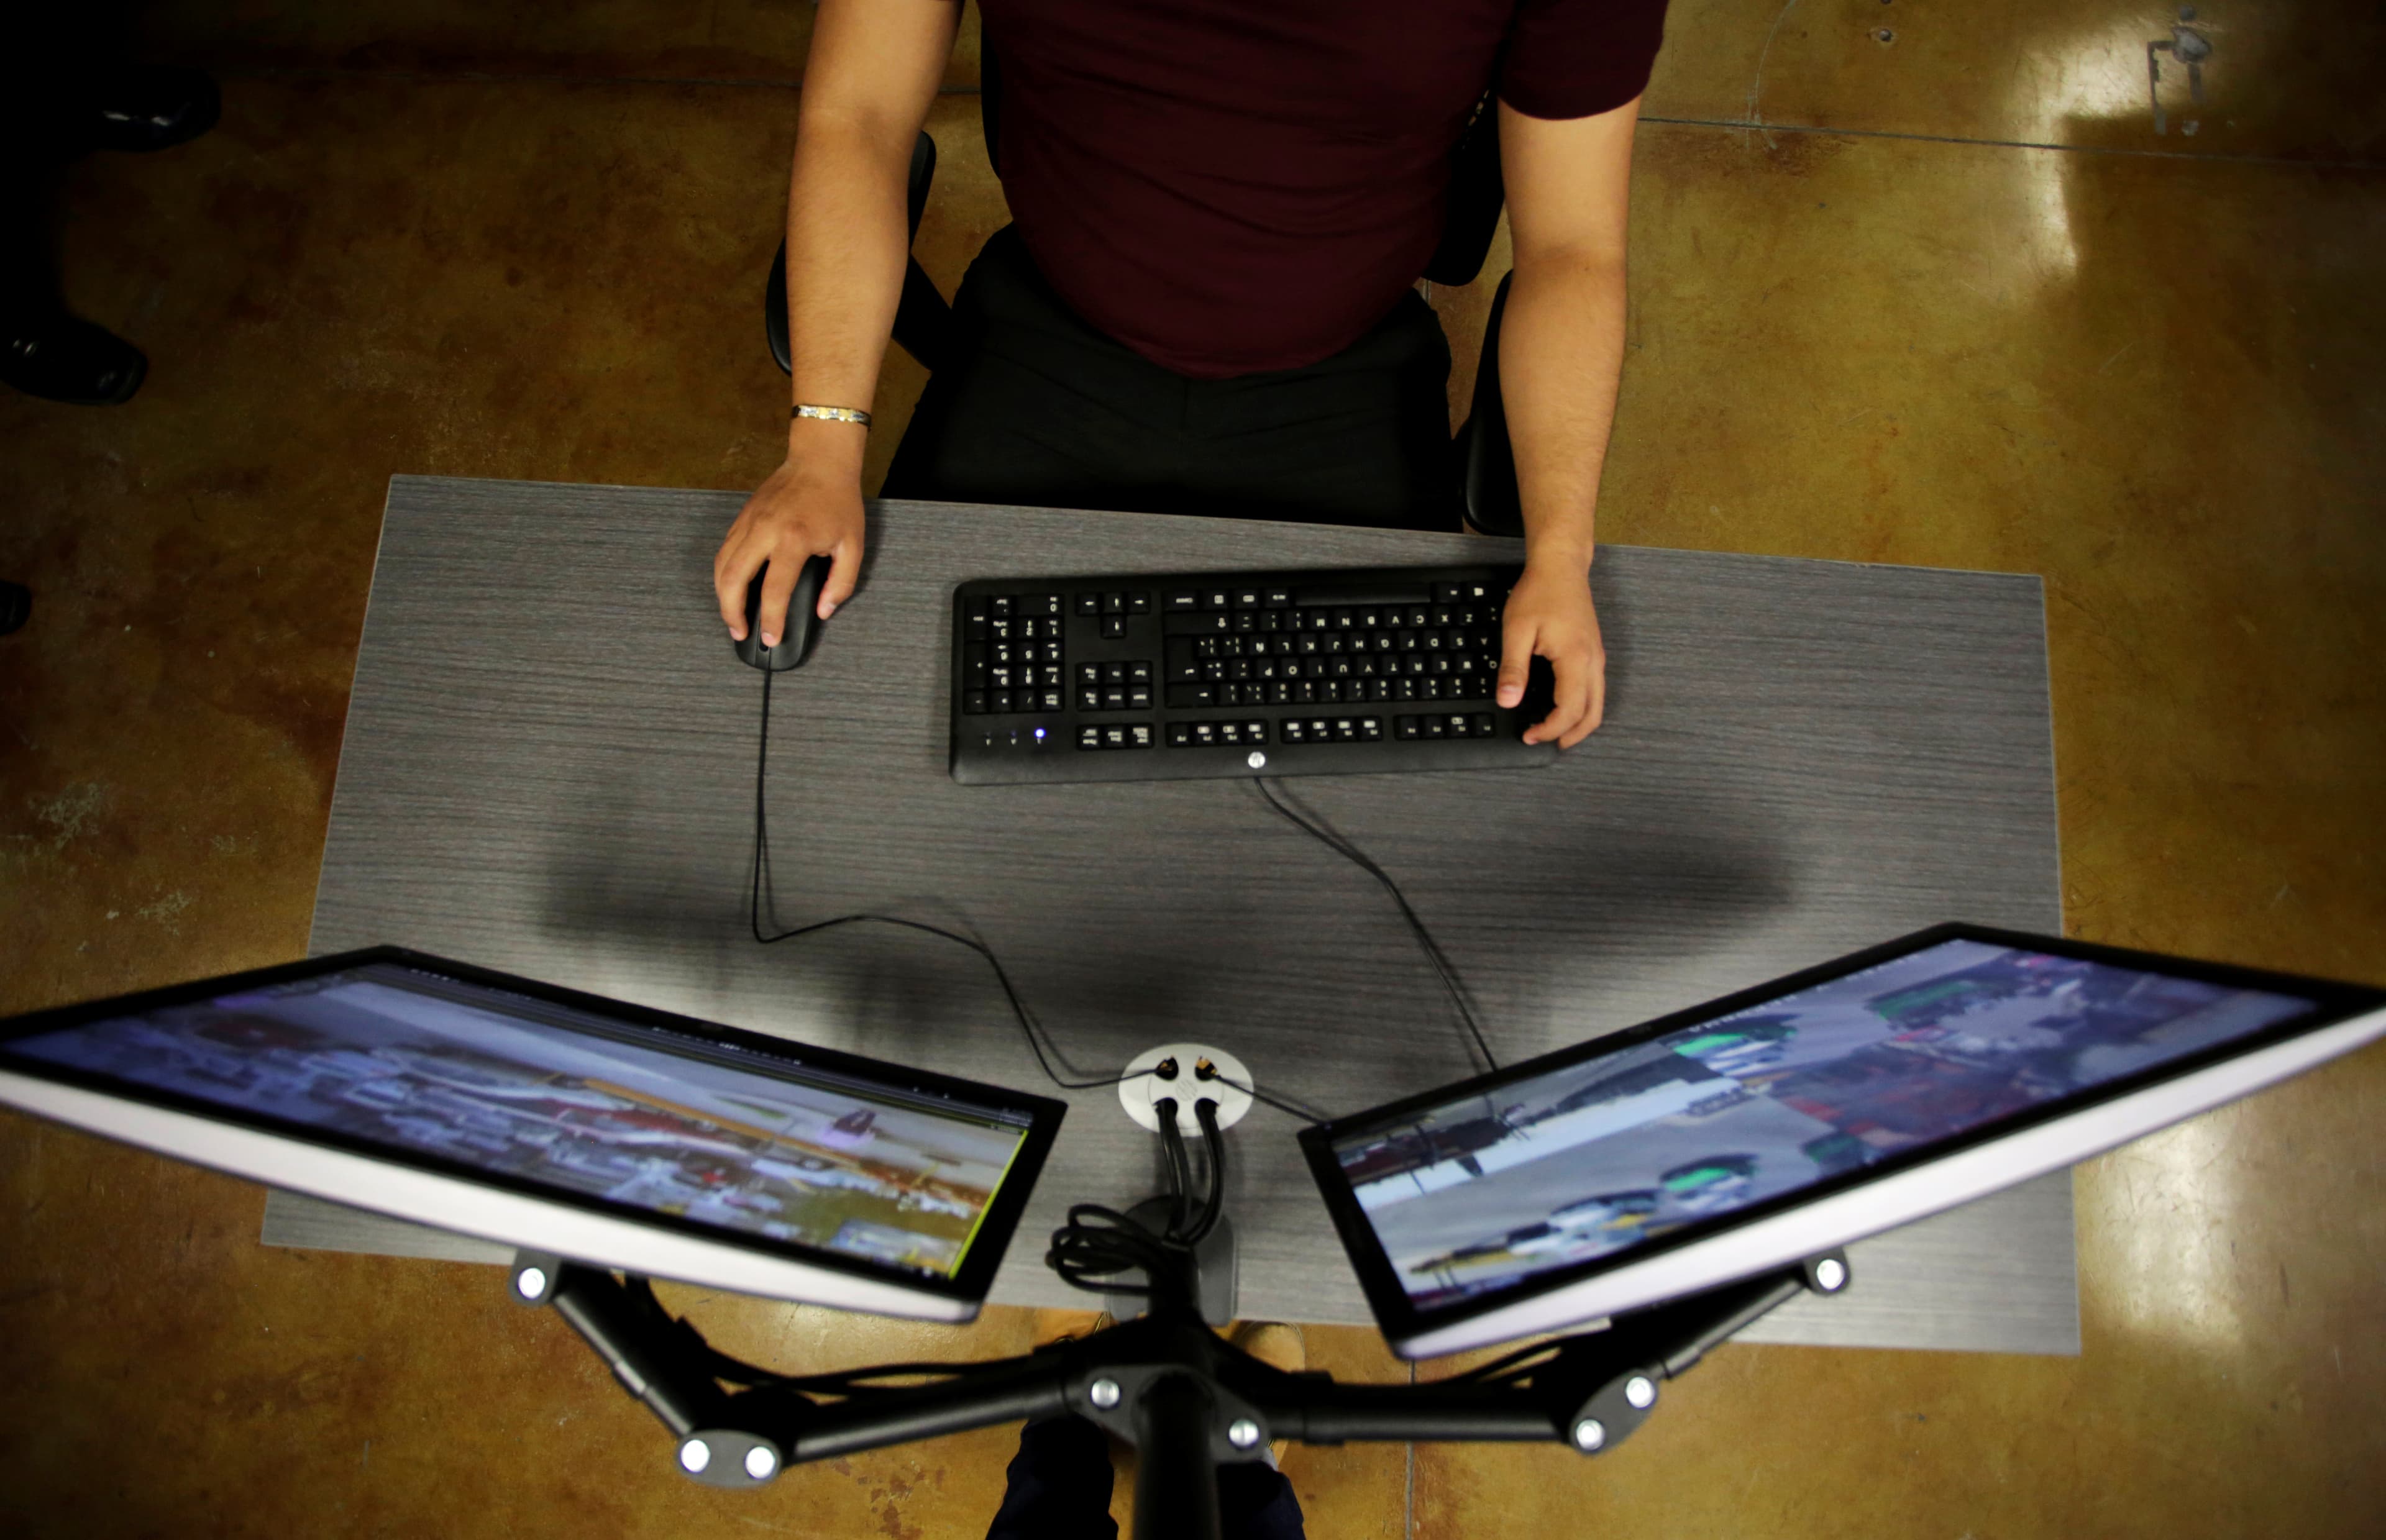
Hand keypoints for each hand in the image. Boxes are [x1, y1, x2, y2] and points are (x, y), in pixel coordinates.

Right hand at [715, 439, 864, 646]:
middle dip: (731, 613)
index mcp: (793, 540)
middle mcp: (764, 531)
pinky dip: (723, 574)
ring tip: (732, 617)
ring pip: (721, 565)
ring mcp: (748, 522)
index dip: (771, 620)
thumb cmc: (838, 502)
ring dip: (722, 596)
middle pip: (732, 579)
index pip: (773, 591)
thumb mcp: (853, 546)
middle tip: (740, 633)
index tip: (771, 638)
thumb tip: (822, 610)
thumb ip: (841, 583)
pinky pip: (724, 550)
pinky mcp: (742, 517)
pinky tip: (731, 588)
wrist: (820, 461)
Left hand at [1497, 558, 1606, 747]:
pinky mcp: (1594, 652)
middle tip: (1544, 743)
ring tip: (1556, 733)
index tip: (1528, 735)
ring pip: (1598, 704)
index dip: (1549, 730)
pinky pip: (1596, 690)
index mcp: (1576, 660)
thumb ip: (1514, 669)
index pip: (1569, 711)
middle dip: (1570, 736)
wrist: (1561, 566)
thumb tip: (1508, 701)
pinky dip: (1584, 707)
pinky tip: (1564, 707)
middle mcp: (1593, 662)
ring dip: (1580, 724)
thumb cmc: (1540, 592)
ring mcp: (1597, 657)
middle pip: (1592, 715)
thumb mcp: (1517, 631)